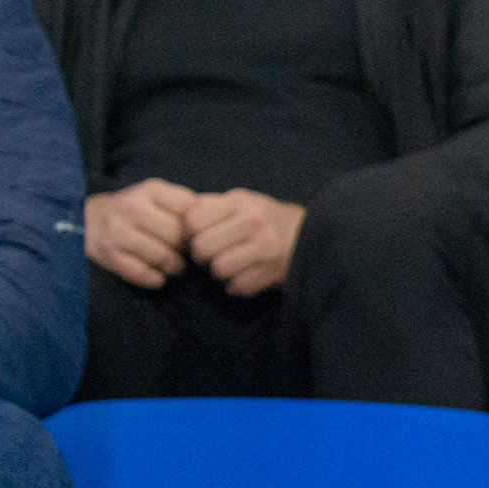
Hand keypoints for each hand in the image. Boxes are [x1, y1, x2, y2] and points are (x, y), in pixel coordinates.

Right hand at [84, 178, 196, 288]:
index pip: (190, 210)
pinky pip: (142, 274)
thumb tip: (227, 214)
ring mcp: (117, 230)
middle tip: (191, 256)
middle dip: (189, 250)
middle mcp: (131, 206)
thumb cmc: (141, 211)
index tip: (203, 236)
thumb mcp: (161, 197)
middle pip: (178, 236)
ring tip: (177, 266)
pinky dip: (156, 280)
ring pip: (163, 257)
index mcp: (150, 189)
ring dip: (176, 267)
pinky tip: (159, 276)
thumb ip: (190, 204)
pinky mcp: (108, 254)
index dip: (202, 228)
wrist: (88, 219)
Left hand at [182, 189, 306, 297]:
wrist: (313, 235)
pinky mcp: (274, 271)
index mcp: (240, 201)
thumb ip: (211, 205)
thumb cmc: (266, 219)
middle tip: (210, 255)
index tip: (196, 237)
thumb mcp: (242, 202)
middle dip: (201, 256)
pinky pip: (238, 286)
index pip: (192, 219)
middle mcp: (254, 221)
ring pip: (218, 269)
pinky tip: (245, 276)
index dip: (187, 233)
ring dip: (219, 273)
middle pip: (202, 247)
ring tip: (228, 266)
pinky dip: (237, 286)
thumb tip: (174, 218)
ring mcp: (266, 247)